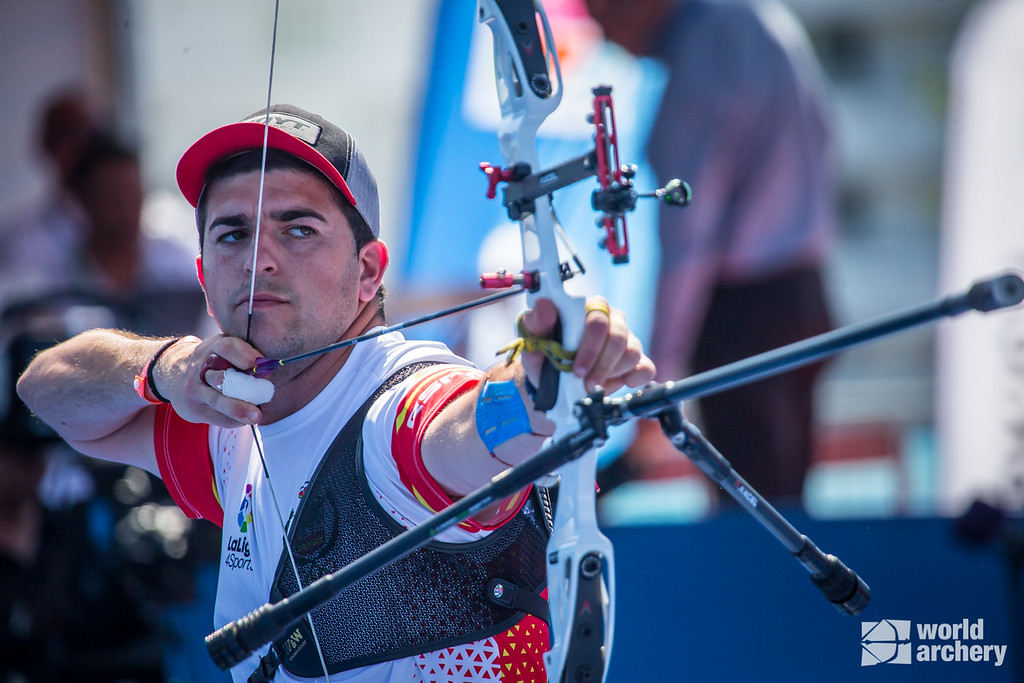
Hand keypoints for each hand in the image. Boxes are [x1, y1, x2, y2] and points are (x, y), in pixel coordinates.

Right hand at [153, 335, 266, 426]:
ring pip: (217, 401)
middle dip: (244, 388)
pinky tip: (243, 420)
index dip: (244, 355)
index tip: (260, 363)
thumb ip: (241, 355)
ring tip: (256, 417)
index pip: (227, 348)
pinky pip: (216, 418)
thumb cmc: (208, 361)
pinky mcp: (192, 409)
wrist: (170, 373)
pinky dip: (233, 420)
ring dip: (238, 410)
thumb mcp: (219, 348)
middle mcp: (200, 369)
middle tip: (264, 393)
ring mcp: (194, 391)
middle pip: (221, 379)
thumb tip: (267, 369)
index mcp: (211, 348)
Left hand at [519, 296, 654, 393]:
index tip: (577, 370)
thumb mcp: (535, 340)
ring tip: (593, 385)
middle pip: (617, 337)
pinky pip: (646, 367)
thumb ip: (537, 322)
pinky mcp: (636, 360)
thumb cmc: (545, 354)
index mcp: (588, 308)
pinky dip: (636, 378)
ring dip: (612, 374)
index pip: (597, 320)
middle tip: (586, 384)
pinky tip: (622, 383)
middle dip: (602, 365)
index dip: (590, 346)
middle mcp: (611, 320)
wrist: (553, 381)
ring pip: (632, 352)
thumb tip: (545, 305)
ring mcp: (626, 339)